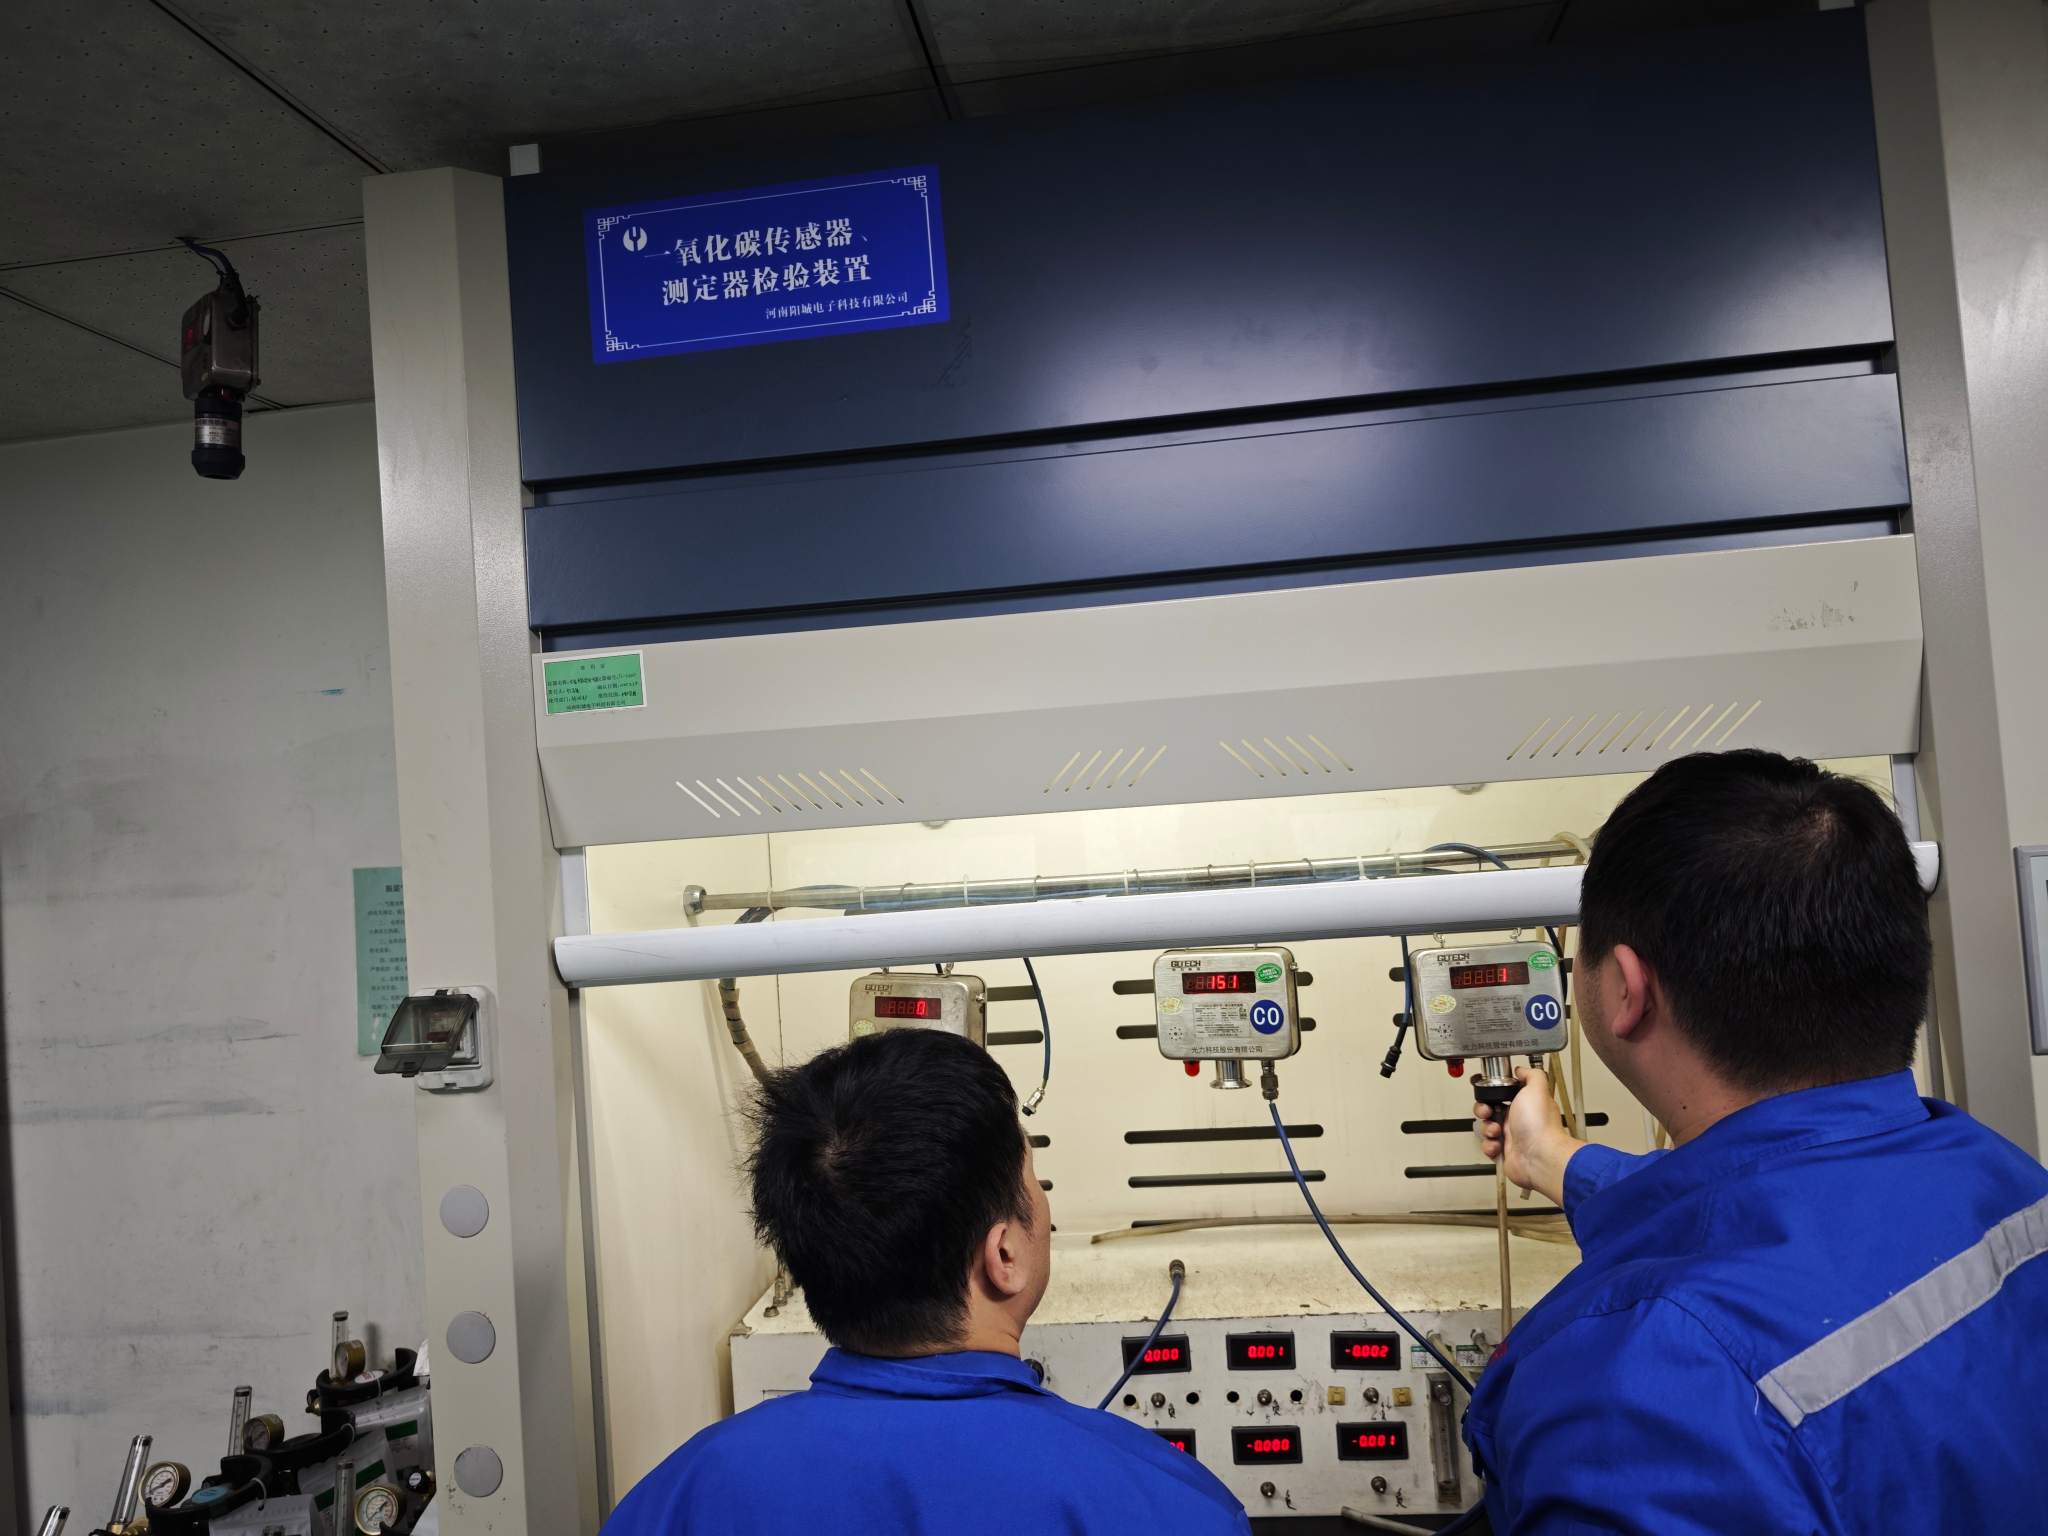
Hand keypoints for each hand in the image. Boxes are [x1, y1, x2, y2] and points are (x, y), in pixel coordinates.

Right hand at [1474, 1067, 1583, 1206]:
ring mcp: (1512, 1137)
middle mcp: (1519, 1120)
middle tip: (1487, 1112)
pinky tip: (1497, 1145)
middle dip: (1483, 1110)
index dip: (1492, 1092)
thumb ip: (1531, 1074)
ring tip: (1496, 1132)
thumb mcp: (1537, 1089)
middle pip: (1491, 1110)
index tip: (1487, 1092)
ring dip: (1486, 1129)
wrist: (1538, 1156)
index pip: (1503, 1094)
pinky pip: (1488, 1147)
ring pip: (1487, 1129)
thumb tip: (1521, 1069)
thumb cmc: (1539, 1125)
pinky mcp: (1505, 1153)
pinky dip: (1489, 1146)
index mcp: (1525, 1105)